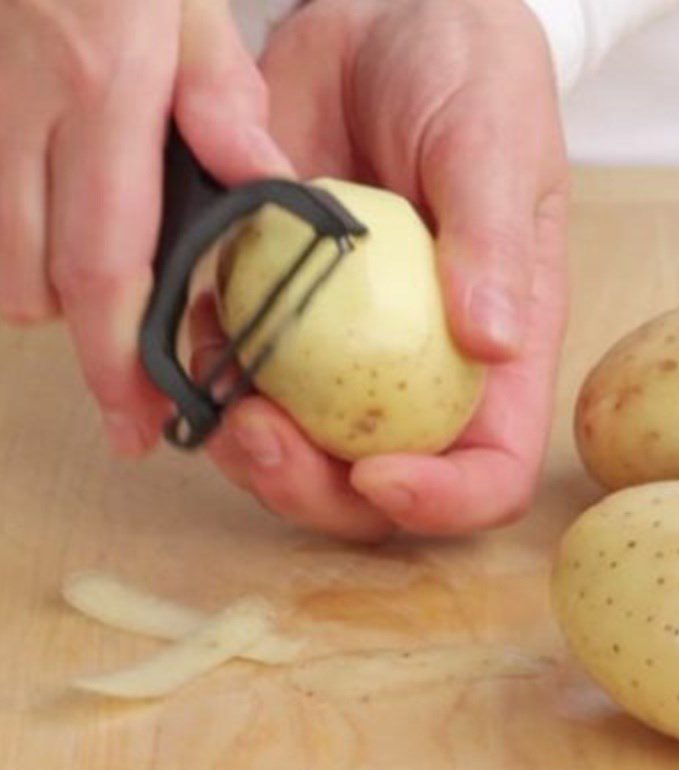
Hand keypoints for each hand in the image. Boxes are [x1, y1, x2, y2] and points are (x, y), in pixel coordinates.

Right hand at [0, 0, 288, 454]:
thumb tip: (259, 177)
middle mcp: (24, 106)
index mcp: (101, 83)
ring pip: (2, 259)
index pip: (102, 262)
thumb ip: (223, 96)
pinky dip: (21, 242)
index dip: (116, 362)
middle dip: (89, 339)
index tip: (136, 424)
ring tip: (110, 286)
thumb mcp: (189, 2)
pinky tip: (64, 225)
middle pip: (36, 285)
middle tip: (136, 363)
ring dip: (53, 291)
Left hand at [191, 0, 569, 539]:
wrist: (389, 23)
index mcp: (494, 354)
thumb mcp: (493, 141)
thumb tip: (492, 343)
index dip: (442, 502)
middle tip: (261, 434)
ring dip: (247, 449)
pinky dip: (212, 381)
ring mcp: (348, 353)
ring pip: (300, 453)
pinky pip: (246, 386)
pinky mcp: (288, 317)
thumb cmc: (467, 75)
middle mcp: (420, 370)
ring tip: (216, 380)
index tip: (379, 472)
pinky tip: (199, 328)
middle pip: (376, 488)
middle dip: (314, 490)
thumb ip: (495, 240)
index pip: (489, 472)